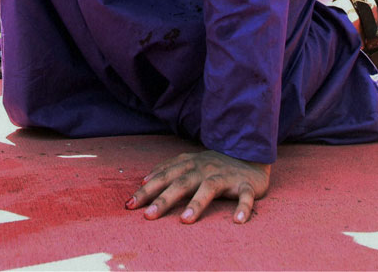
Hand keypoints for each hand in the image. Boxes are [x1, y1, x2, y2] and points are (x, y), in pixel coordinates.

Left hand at [126, 149, 270, 223]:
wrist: (248, 155)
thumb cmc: (213, 165)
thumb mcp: (188, 164)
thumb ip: (168, 171)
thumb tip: (143, 181)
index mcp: (189, 165)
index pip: (163, 177)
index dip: (146, 190)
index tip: (129, 205)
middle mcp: (204, 169)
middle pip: (181, 183)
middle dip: (163, 199)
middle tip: (147, 216)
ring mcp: (225, 176)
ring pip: (209, 188)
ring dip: (197, 204)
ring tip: (184, 220)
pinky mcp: (246, 185)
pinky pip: (245, 196)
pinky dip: (243, 208)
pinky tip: (237, 221)